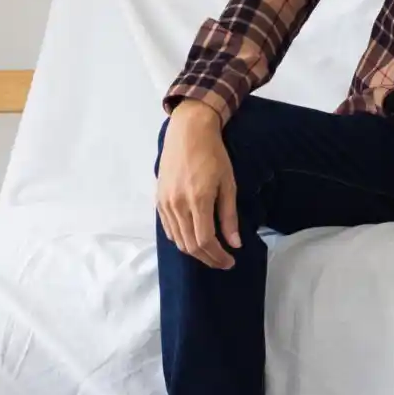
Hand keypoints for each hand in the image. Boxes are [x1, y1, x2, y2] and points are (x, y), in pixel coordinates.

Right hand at [156, 99, 240, 269]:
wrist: (188, 132)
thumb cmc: (213, 155)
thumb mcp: (228, 184)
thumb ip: (229, 216)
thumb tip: (234, 244)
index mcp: (198, 200)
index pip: (205, 241)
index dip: (218, 256)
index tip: (230, 261)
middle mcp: (177, 205)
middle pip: (190, 245)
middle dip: (208, 258)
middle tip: (223, 262)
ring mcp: (165, 203)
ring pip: (178, 240)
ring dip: (194, 251)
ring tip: (211, 252)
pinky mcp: (159, 200)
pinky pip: (168, 229)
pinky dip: (181, 239)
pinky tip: (193, 239)